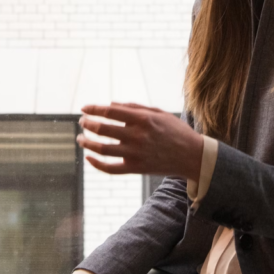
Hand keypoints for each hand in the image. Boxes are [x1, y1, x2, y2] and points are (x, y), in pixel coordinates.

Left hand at [76, 102, 202, 179]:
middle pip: (102, 128)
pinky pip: (110, 168)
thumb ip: (134, 107)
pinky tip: (89, 158)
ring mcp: (135, 153)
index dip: (94, 109)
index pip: (110, 111)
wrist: (192, 156)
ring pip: (102, 149)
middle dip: (87, 124)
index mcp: (142, 119)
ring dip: (87, 143)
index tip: (84, 108)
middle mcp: (137, 136)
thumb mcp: (158, 112)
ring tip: (80, 138)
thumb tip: (110, 104)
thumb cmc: (175, 130)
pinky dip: (96, 164)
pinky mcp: (136, 168)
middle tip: (82, 122)